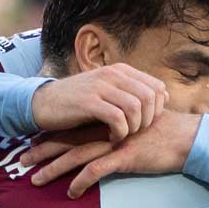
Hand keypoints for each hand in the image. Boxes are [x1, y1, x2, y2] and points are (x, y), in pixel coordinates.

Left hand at [27, 112, 203, 197]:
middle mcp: (106, 130)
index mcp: (108, 121)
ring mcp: (114, 143)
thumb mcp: (140, 125)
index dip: (52, 136)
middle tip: (21, 160)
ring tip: (35, 180)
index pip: (73, 127)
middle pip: (66, 140)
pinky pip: (96, 171)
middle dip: (42, 150)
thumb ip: (122, 129)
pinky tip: (71, 193)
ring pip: (75, 156)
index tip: (33, 144)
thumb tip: (111, 138)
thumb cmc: (168, 133)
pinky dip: (81, 182)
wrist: (188, 138)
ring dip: (53, 168)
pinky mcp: (124, 157)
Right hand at [31, 64, 166, 140]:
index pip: (158, 87)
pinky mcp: (88, 102)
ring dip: (134, 127)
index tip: (147, 122)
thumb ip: (133, 92)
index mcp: (121, 70)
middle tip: (136, 131)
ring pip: (135, 107)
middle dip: (148, 120)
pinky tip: (112, 137)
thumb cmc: (80, 102)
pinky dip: (120, 132)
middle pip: (150, 97)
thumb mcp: (109, 91)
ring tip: (124, 134)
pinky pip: (117, 118)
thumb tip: (164, 97)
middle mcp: (112, 74)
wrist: (44, 103)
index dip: (158, 109)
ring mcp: (100, 86)